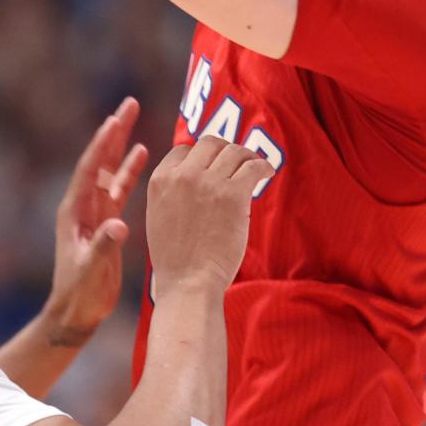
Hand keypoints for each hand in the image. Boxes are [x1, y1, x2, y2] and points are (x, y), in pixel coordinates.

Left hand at [45, 98, 148, 343]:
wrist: (76, 313)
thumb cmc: (80, 294)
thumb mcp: (91, 271)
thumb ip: (104, 247)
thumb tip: (119, 226)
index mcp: (75, 212)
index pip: (89, 170)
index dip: (102, 146)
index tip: (114, 121)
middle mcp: (83, 205)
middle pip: (99, 160)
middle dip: (113, 133)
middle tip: (127, 104)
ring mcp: (95, 212)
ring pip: (110, 170)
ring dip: (121, 145)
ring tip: (132, 117)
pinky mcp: (107, 221)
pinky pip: (119, 188)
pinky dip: (130, 171)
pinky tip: (142, 153)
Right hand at [146, 138, 272, 293]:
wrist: (188, 281)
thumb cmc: (176, 259)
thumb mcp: (158, 216)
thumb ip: (171, 192)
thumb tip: (193, 178)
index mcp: (160, 179)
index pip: (183, 149)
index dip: (200, 156)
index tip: (213, 165)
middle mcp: (183, 174)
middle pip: (210, 143)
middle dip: (224, 149)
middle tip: (236, 161)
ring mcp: (208, 182)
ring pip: (233, 151)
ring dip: (246, 156)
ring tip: (254, 167)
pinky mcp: (233, 194)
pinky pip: (253, 166)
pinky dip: (263, 166)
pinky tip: (267, 173)